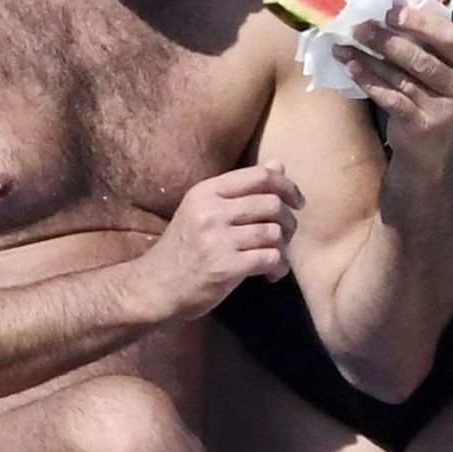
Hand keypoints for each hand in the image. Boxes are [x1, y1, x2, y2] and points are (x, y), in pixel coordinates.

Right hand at [138, 163, 303, 319]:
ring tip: (275, 258)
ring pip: (274, 232)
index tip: (297, 202)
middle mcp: (211, 210)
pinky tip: (271, 275)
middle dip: (289, 221)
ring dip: (283, 248)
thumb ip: (240, 189)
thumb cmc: (183, 248)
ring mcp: (218, 239)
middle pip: (272, 204)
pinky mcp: (226, 267)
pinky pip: (270, 258)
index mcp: (207, 191)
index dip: (287, 186)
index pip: (260, 175)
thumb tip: (279, 164)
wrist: (155, 287)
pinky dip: (278, 267)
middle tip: (285, 237)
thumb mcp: (203, 210)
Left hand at [335, 2, 452, 167]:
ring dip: (370, 59)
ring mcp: (446, 109)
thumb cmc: (429, 97)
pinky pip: (391, 99)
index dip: (418, 22)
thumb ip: (423, 41)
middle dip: (387, 40)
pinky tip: (350, 68)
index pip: (448, 35)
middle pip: (422, 58)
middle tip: (359, 27)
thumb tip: (392, 0)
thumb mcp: (437, 68)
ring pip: (402, 78)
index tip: (389, 11)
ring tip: (345, 45)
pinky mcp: (424, 126)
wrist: (429, 151)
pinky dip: (368, 81)